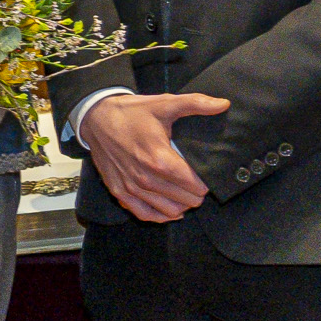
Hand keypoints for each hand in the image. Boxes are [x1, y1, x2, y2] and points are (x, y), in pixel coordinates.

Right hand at [77, 91, 229, 223]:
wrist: (96, 118)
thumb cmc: (131, 113)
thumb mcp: (164, 104)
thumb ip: (196, 104)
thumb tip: (224, 104)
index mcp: (159, 159)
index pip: (194, 185)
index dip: (206, 182)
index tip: (206, 175)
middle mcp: (145, 178)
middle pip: (185, 200)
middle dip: (196, 193)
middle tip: (197, 183)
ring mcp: (131, 187)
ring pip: (168, 211)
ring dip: (182, 205)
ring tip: (186, 194)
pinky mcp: (119, 192)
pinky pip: (145, 214)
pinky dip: (160, 216)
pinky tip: (170, 210)